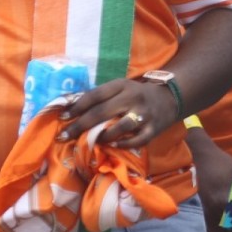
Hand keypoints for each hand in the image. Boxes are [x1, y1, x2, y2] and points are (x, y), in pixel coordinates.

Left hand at [59, 78, 178, 147]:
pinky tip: (113, 146)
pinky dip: (123, 144)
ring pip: (120, 127)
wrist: (169, 98)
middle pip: (102, 112)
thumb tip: (69, 106)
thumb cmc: (135, 95)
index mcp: (122, 85)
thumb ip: (100, 97)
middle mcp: (133, 98)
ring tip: (91, 141)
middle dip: (80, 125)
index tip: (62, 117)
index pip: (95, 95)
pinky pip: (137, 140)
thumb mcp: (119, 89)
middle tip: (64, 136)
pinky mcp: (153, 129)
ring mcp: (144, 114)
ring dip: (102, 136)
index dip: (77, 106)